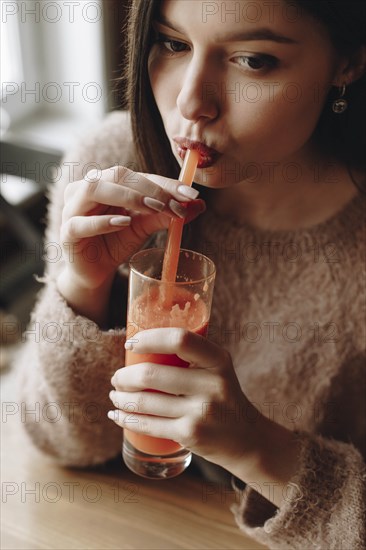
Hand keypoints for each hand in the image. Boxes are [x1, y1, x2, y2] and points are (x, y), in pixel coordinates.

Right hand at [56, 167, 204, 322]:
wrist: (95, 270)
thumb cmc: (117, 242)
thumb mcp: (144, 226)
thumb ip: (166, 215)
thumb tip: (198, 205)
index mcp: (108, 182)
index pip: (138, 175)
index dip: (165, 183)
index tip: (191, 194)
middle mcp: (87, 189)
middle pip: (116, 175)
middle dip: (150, 188)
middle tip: (175, 204)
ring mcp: (73, 208)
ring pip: (95, 189)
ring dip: (129, 196)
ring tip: (155, 208)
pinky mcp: (67, 232)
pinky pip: (82, 223)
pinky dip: (104, 221)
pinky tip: (124, 223)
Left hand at [108, 327, 261, 471]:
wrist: (247, 439)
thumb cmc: (222, 397)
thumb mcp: (217, 370)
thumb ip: (191, 355)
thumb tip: (143, 342)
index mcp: (218, 360)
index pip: (180, 339)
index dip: (149, 338)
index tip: (131, 344)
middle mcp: (212, 384)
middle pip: (152, 374)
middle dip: (124, 376)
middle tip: (117, 378)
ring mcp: (201, 411)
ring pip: (145, 402)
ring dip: (121, 398)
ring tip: (115, 395)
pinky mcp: (190, 435)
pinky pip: (148, 425)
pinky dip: (126, 419)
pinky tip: (117, 415)